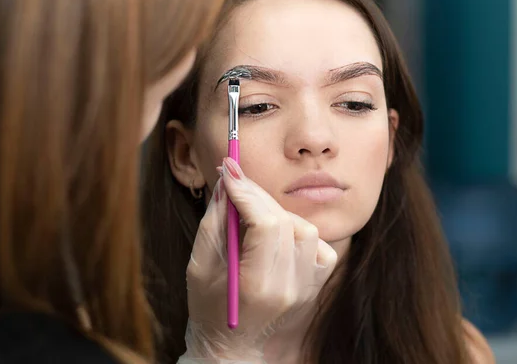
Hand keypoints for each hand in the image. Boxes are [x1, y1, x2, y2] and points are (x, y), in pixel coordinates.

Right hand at [180, 158, 337, 361]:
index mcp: (259, 286)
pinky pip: (317, 243)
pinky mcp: (317, 284)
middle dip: (257, 195)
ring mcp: (309, 287)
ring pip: (304, 228)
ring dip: (277, 212)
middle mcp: (291, 287)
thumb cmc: (209, 308)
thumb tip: (228, 183)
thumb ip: (214, 223)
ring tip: (251, 214)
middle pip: (285, 221)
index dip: (247, 192)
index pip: (265, 224)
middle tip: (234, 180)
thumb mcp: (199, 267)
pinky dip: (297, 231)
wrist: (235, 347)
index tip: (228, 170)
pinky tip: (275, 234)